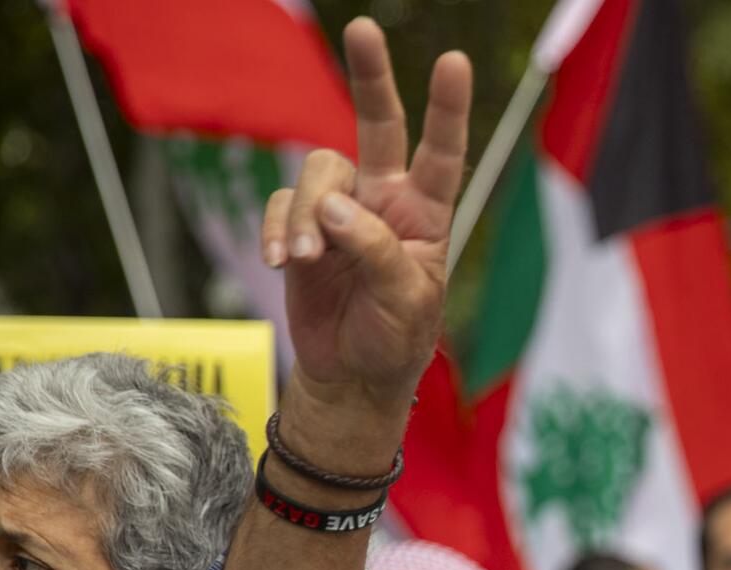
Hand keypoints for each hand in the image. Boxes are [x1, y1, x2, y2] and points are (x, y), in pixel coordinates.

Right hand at [263, 17, 471, 414]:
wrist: (352, 374)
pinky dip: (277, 230)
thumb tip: (333, 205)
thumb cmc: (394, 339)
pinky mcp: (300, 227)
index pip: (442, 155)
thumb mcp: (404, 301)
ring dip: (306, 215)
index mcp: (426, 216)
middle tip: (364, 29)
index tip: (453, 61)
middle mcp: (385, 200)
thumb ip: (375, 250)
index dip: (446, 109)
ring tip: (305, 261)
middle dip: (371, 77)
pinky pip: (281, 206)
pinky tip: (282, 265)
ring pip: (318, 174)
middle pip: (378, 125)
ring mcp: (340, 210)